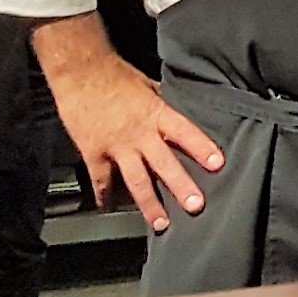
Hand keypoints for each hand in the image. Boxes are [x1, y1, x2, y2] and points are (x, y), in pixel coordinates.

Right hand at [34, 17, 222, 230]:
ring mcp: (116, 145)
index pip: (185, 132)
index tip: (218, 164)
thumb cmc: (116, 75)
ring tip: (161, 224)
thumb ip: (163, 106)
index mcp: (156, 112)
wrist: (79, 72)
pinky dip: (105, 196)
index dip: (201, 148)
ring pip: (136, 179)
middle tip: (196, 206)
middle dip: (181, 185)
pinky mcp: (93, 153)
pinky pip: (102, 180)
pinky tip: (109, 209)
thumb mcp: (148, 85)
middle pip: (163, 163)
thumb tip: (179, 116)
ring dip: (149, 204)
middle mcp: (139, 132)